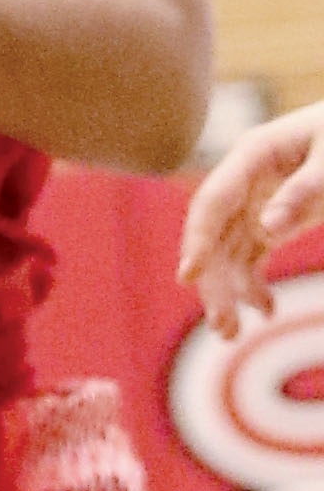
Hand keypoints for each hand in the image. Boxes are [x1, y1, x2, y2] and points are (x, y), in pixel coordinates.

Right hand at [182, 104, 323, 332]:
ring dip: (228, 291)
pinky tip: (266, 310)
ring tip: (230, 335)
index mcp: (252, 155)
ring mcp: (254, 199)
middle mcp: (244, 179)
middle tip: (222, 327)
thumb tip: (269, 229)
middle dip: (213, 281)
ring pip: (226, 250)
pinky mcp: (268, 218)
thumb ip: (302, 192)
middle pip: (213, 233)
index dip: (197, 238)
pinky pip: (249, 255)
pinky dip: (253, 283)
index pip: (213, 200)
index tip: (188, 276)